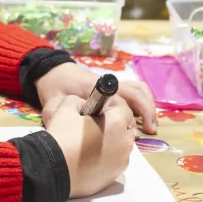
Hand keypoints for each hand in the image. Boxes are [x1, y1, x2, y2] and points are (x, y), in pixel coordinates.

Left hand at [36, 62, 157, 133]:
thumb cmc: (54, 85)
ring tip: (151, 125)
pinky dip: (142, 102)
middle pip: (136, 92)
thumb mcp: (51, 102)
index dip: (131, 113)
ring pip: (138, 89)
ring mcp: (112, 85)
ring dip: (147, 105)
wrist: (53, 70)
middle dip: (147, 110)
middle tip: (151, 130)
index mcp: (96, 87)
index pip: (121, 97)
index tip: (134, 131)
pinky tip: (142, 118)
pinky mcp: (113, 89)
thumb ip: (56, 116)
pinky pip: (134, 91)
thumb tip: (63, 130)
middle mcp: (109, 85)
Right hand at [42, 95, 135, 198]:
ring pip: (122, 147)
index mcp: (117, 123)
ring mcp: (121, 162)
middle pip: (126, 129)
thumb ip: (81, 101)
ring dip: (113, 143)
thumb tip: (85, 106)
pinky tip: (91, 158)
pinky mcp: (113, 177)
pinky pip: (115, 162)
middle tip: (96, 126)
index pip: (125, 109)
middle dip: (116, 126)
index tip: (100, 109)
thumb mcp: (66, 107)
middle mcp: (124, 143)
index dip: (113, 107)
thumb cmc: (62, 136)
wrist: (52, 170)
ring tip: (93, 144)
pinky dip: (108, 158)